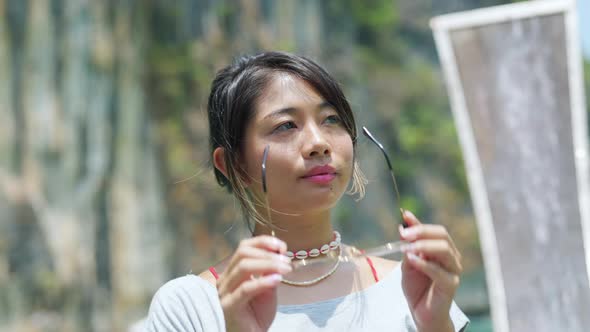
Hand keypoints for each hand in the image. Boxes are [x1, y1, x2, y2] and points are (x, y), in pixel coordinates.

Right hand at [217, 236, 291, 331]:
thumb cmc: (256, 314)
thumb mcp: (268, 288)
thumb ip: (270, 272)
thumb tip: (279, 255)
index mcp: (233, 271)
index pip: (244, 247)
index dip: (264, 242)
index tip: (282, 247)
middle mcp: (226, 278)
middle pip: (243, 253)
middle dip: (268, 253)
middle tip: (287, 260)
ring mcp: (225, 292)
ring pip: (244, 267)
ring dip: (269, 264)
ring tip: (286, 269)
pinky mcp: (229, 306)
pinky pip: (245, 289)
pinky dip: (263, 281)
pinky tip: (277, 280)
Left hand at [399, 210, 462, 331]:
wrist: (421, 311)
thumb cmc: (417, 286)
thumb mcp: (408, 262)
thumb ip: (408, 245)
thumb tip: (403, 224)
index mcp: (443, 249)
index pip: (435, 231)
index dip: (420, 223)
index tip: (405, 216)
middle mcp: (452, 257)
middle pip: (442, 236)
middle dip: (422, 232)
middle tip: (404, 234)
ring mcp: (453, 270)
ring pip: (444, 250)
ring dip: (423, 246)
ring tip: (407, 248)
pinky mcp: (451, 284)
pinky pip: (439, 271)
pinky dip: (424, 264)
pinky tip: (412, 260)